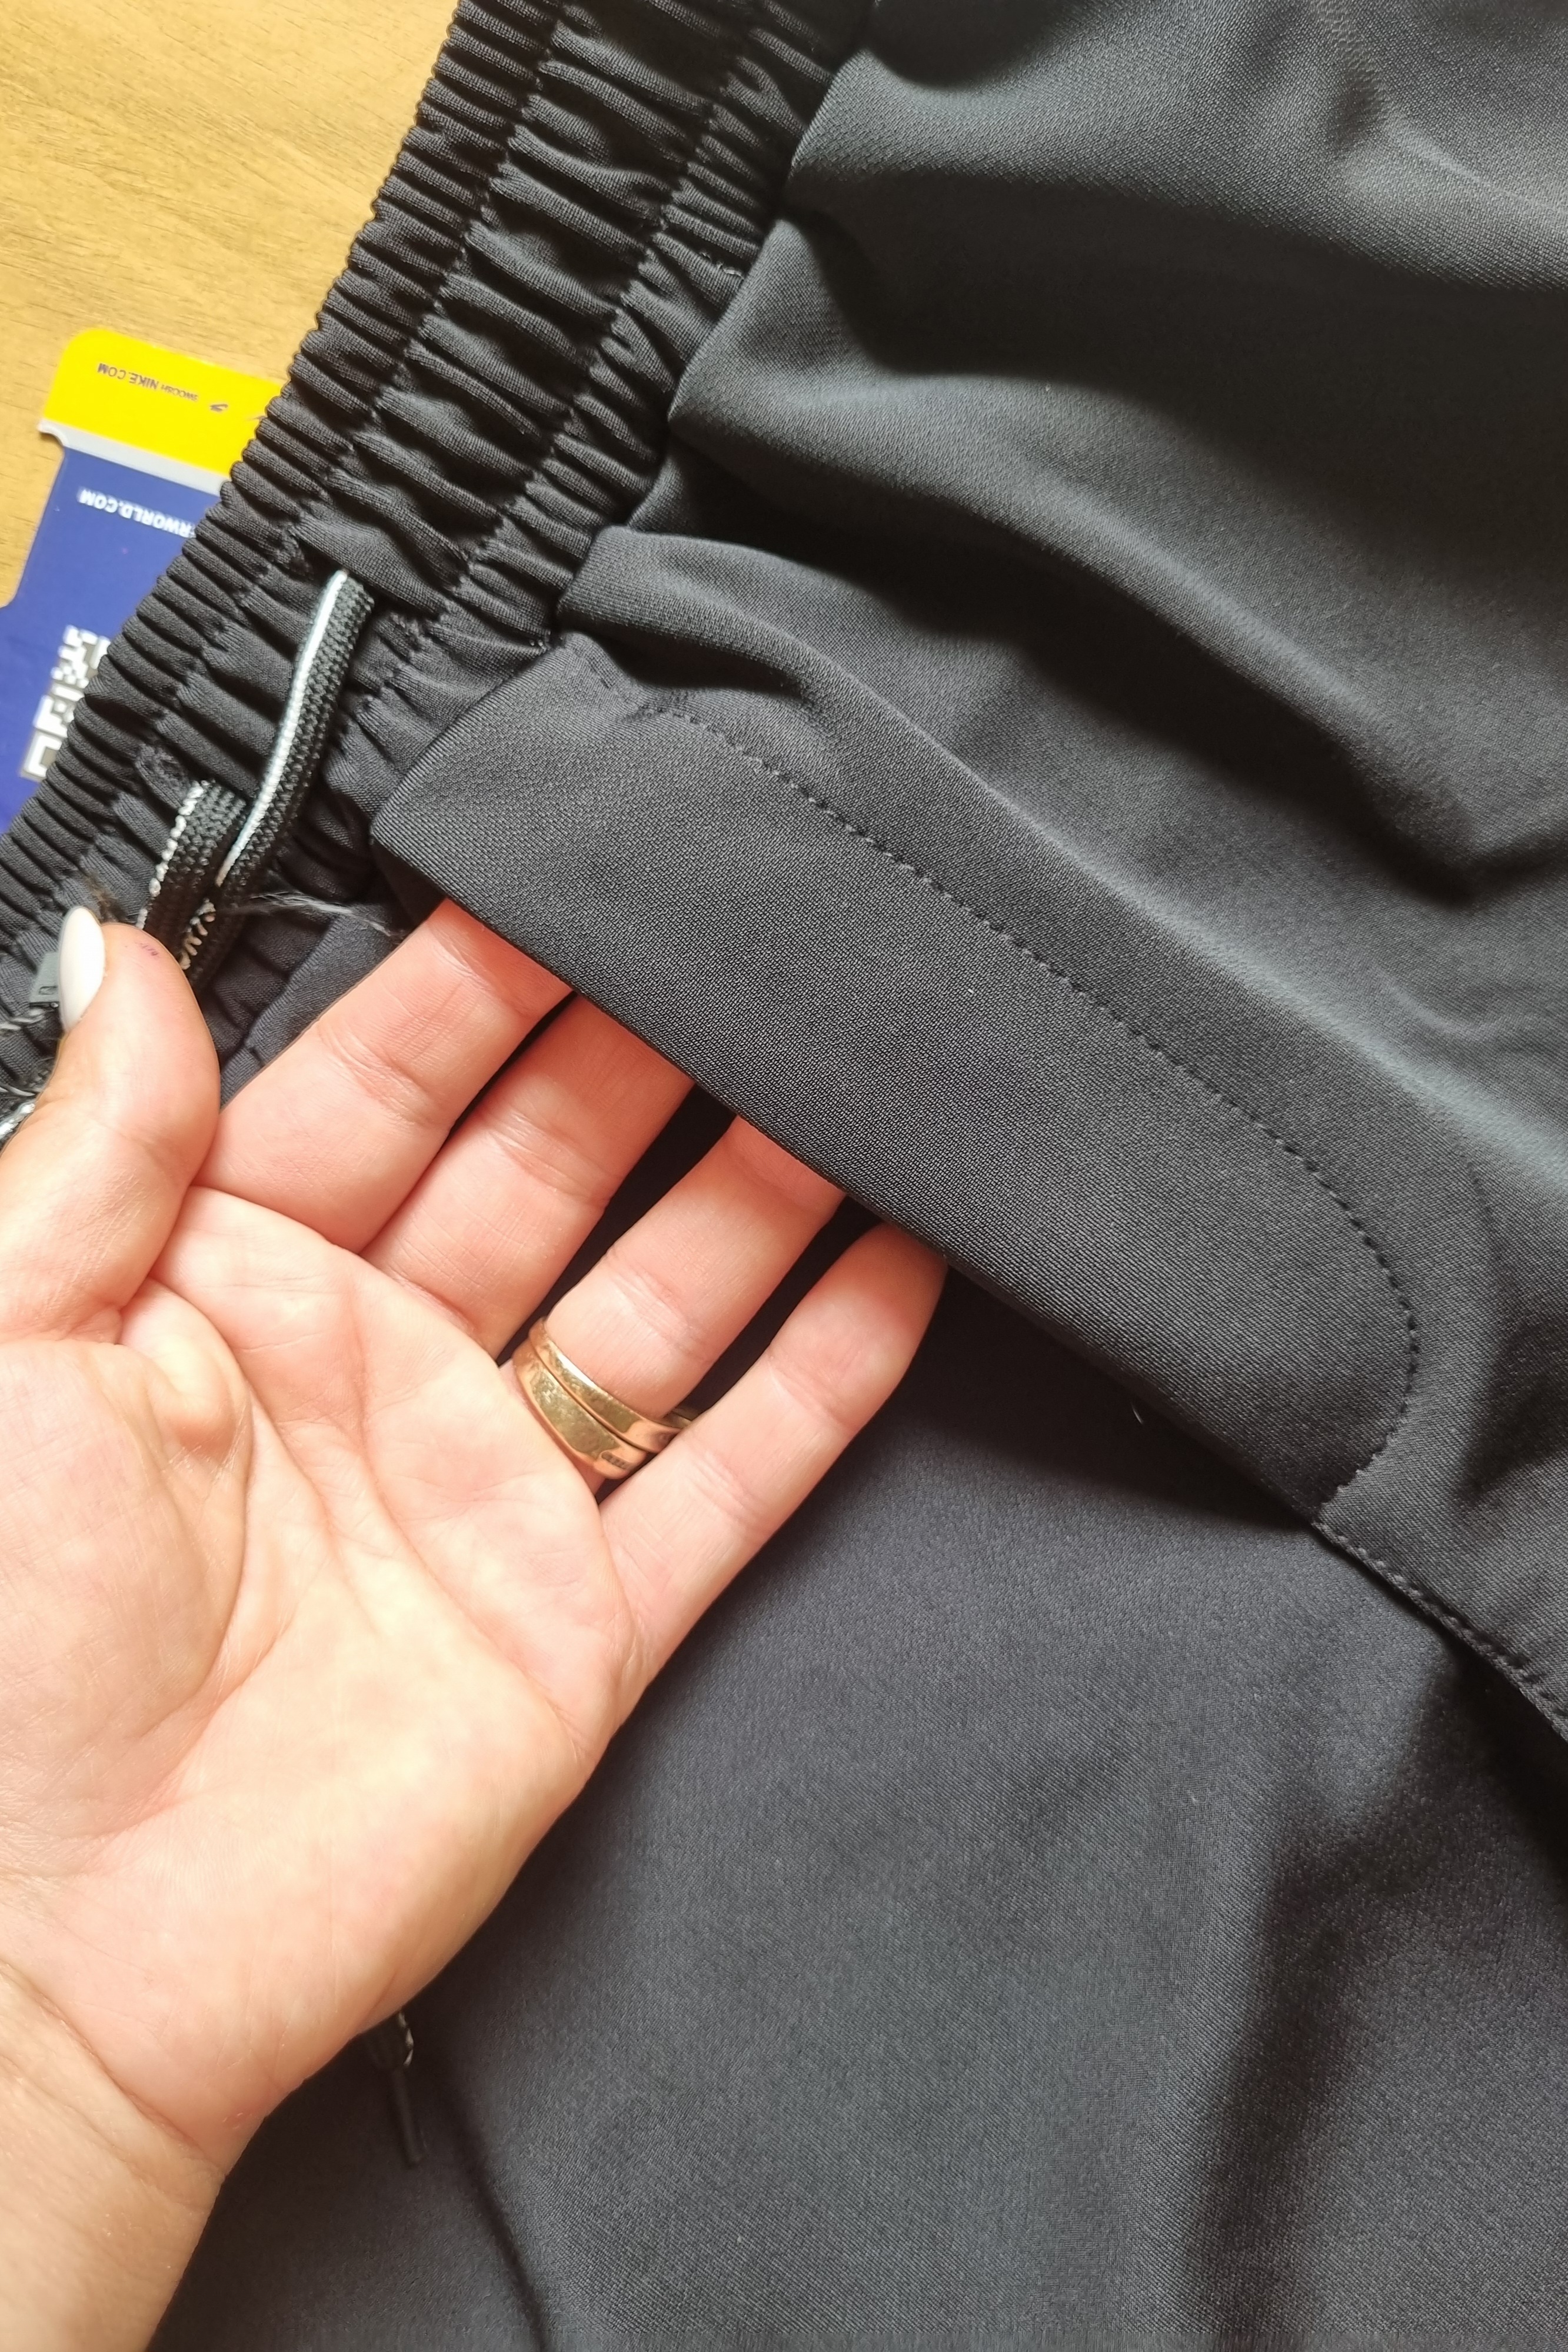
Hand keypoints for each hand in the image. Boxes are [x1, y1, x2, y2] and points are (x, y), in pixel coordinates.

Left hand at [0, 904, 941, 2347]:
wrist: (49, 1959)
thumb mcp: (3, 1346)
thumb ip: (96, 1146)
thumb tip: (137, 944)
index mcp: (231, 1285)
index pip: (387, 1086)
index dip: (482, 981)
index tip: (580, 864)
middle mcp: (379, 1368)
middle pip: (549, 1169)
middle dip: (648, 1051)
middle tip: (755, 934)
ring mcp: (494, 1492)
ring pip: (662, 1298)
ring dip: (762, 1186)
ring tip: (862, 1067)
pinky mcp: (584, 1622)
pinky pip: (734, 1474)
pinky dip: (826, 1374)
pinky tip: (904, 1266)